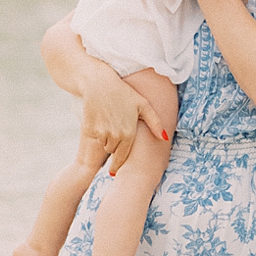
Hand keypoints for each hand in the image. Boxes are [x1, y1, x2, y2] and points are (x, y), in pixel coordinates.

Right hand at [78, 59, 166, 174]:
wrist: (98, 84)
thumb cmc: (123, 93)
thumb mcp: (143, 105)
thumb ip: (155, 123)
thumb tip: (164, 138)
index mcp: (128, 133)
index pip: (123, 157)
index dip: (118, 165)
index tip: (114, 171)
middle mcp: (115, 136)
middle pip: (113, 151)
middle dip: (115, 147)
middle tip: (117, 135)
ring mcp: (102, 133)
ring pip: (104, 146)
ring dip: (107, 141)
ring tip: (110, 126)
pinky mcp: (90, 129)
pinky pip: (95, 139)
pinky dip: (98, 135)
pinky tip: (101, 123)